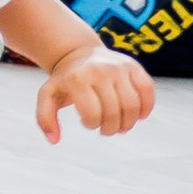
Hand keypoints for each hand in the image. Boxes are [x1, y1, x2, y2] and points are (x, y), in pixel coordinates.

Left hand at [36, 44, 153, 142]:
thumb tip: (54, 140)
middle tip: (105, 129)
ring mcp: (119, 67)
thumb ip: (45, 118)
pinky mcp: (133, 66)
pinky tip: (139, 116)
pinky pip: (147, 89)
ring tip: (120, 126)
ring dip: (128, 123)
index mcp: (77, 79)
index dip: (92, 125)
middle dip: (110, 129)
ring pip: (132, 105)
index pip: (93, 115)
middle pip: (114, 113)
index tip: (87, 122)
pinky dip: (146, 107)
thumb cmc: (64, 81)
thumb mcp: (48, 95)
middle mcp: (100, 70)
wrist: (78, 53)